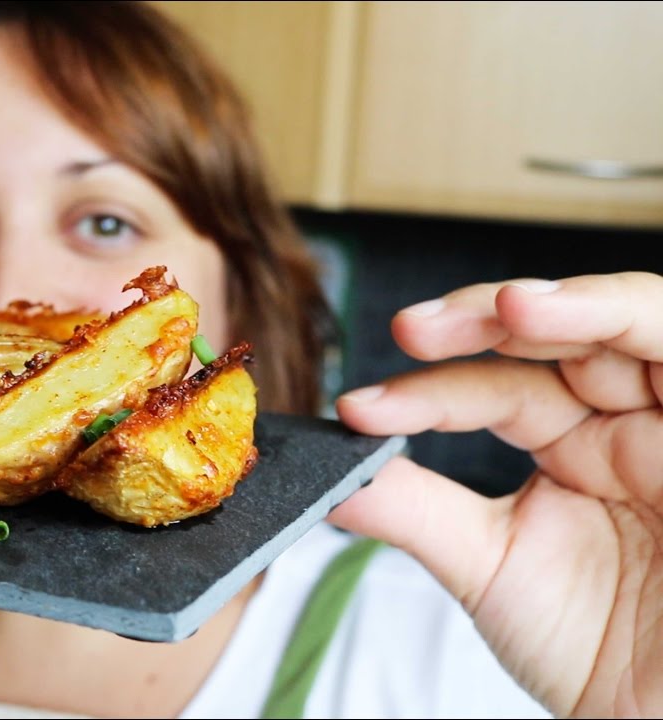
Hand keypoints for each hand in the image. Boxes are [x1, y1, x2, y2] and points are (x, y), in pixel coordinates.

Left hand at [330, 272, 661, 717]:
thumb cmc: (599, 648)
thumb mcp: (489, 567)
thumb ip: (410, 510)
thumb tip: (322, 472)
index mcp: (572, 446)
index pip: (492, 389)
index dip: (425, 392)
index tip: (357, 411)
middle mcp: (625, 421)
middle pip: (558, 330)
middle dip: (483, 319)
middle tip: (413, 329)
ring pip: (631, 320)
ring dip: (567, 305)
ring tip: (505, 307)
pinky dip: (625, 317)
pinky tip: (565, 315)